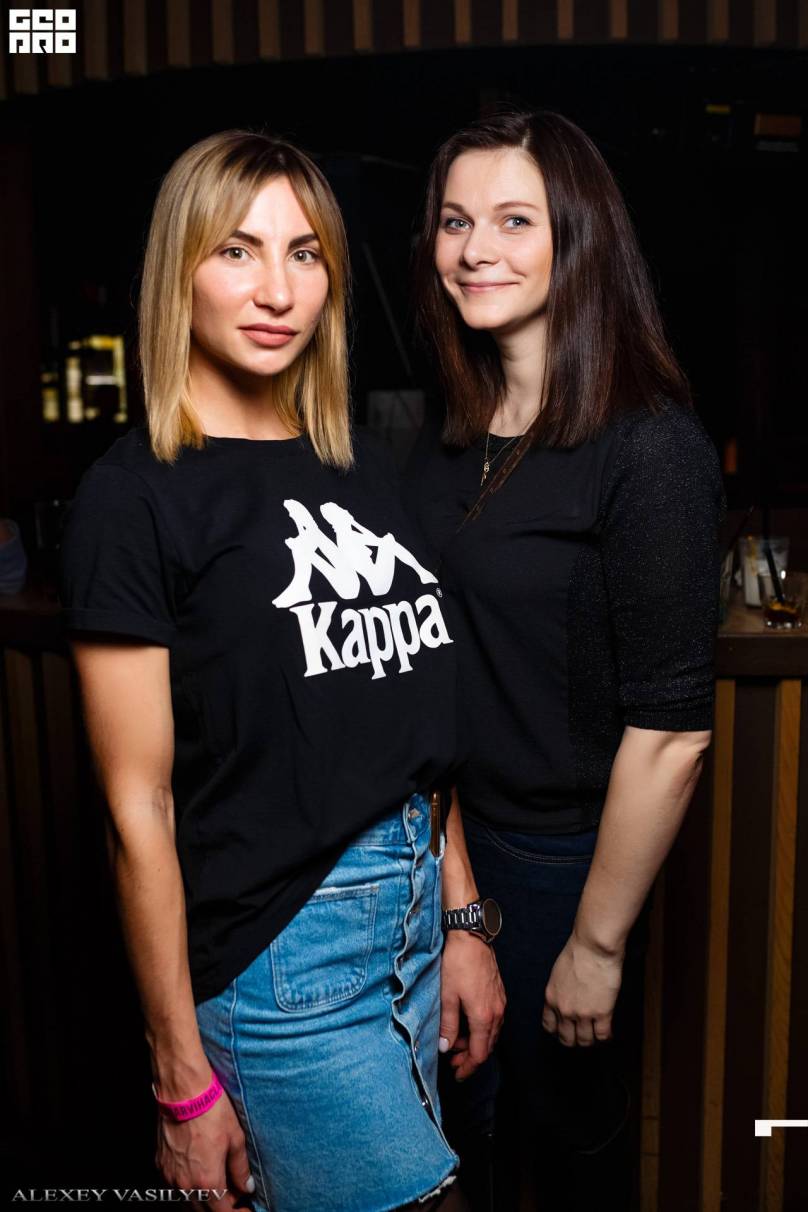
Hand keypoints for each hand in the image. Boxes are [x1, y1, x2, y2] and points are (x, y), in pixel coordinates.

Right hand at [156, 1090, 254, 1210]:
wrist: (183, 1092)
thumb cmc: (212, 1112)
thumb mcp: (235, 1139)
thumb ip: (240, 1168)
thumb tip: (247, 1187)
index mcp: (207, 1182)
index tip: (245, 1208)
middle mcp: (186, 1185)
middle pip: (204, 1211)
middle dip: (221, 1207)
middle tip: (234, 1195)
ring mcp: (170, 1177)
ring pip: (188, 1202)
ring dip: (204, 1200)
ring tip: (218, 1184)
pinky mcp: (161, 1165)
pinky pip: (175, 1187)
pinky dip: (189, 1187)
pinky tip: (199, 1172)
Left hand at [439, 931, 505, 1080]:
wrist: (471, 935)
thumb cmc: (457, 963)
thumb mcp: (447, 996)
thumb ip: (448, 1025)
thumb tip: (446, 1047)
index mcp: (484, 1016)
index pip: (480, 1053)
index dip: (468, 1067)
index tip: (457, 1074)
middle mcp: (497, 1012)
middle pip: (487, 1046)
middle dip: (471, 1057)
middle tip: (453, 1062)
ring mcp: (500, 1002)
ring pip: (491, 1033)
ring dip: (476, 1043)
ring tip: (457, 1043)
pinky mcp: (499, 993)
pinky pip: (493, 1020)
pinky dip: (481, 1029)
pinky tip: (467, 1025)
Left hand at [542, 932, 623, 1046]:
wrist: (594, 947)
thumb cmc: (578, 952)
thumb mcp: (558, 973)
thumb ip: (560, 991)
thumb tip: (566, 1000)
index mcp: (551, 998)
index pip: (549, 1026)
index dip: (558, 1031)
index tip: (565, 1030)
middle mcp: (564, 1009)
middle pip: (566, 1038)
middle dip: (574, 1040)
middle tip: (581, 1036)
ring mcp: (582, 1013)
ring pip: (585, 1041)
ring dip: (591, 1040)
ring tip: (595, 1034)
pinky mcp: (602, 1013)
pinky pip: (602, 1035)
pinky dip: (605, 1037)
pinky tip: (608, 1032)